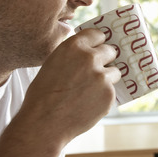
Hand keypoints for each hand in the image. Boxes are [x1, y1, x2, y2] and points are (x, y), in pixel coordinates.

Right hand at [16, 28, 120, 144]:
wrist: (44, 122)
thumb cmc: (42, 95)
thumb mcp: (53, 64)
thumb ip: (73, 56)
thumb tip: (89, 53)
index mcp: (73, 46)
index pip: (97, 34)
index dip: (98, 42)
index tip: (98, 48)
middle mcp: (90, 58)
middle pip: (110, 51)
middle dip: (106, 60)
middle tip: (96, 71)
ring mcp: (102, 76)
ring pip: (115, 72)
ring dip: (106, 79)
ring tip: (89, 91)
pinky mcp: (109, 94)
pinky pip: (111, 91)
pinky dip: (103, 97)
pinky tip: (88, 104)